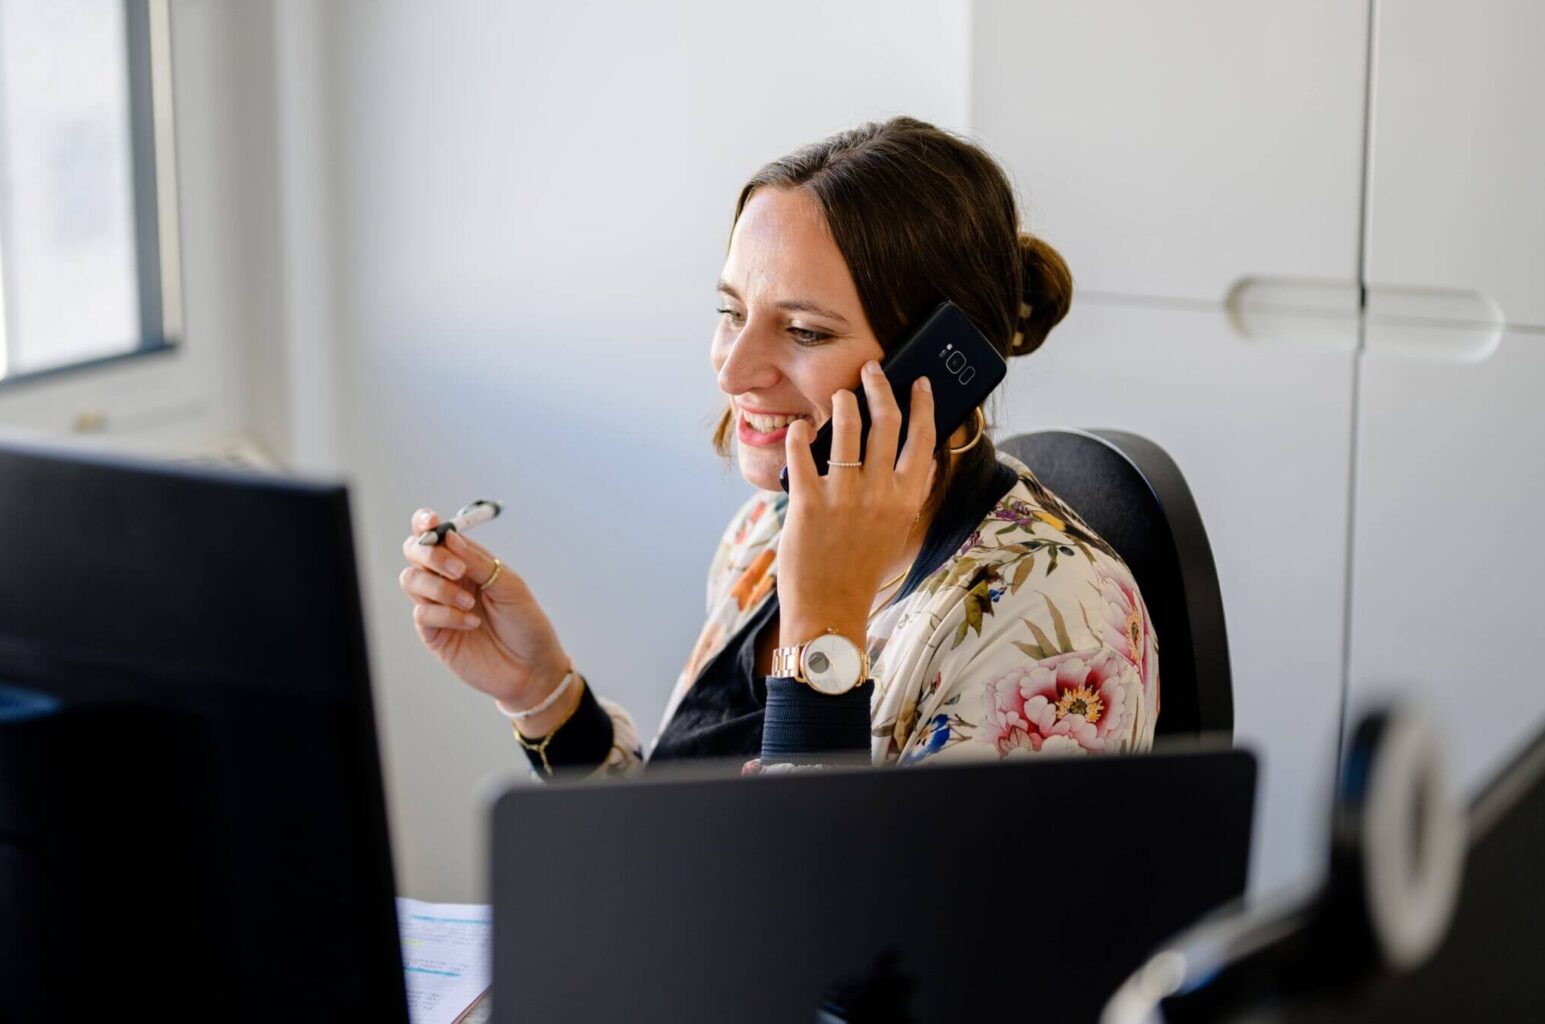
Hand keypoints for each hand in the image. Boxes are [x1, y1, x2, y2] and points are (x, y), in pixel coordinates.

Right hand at [399, 509, 571, 726]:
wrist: (532, 667)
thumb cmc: (526, 623)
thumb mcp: (509, 585)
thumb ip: (478, 562)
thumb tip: (449, 536)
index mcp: (467, 562)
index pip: (435, 536)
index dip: (425, 524)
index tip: (430, 522)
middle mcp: (447, 581)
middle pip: (414, 553)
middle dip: (429, 555)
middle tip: (457, 569)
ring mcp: (438, 607)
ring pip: (411, 581)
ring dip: (439, 588)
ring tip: (470, 602)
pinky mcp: (434, 634)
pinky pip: (422, 614)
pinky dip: (445, 614)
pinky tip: (470, 622)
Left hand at [778, 361, 936, 647]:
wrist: (830, 610)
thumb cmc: (862, 569)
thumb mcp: (897, 530)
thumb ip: (906, 492)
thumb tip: (915, 453)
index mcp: (906, 500)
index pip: (923, 439)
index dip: (923, 404)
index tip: (917, 381)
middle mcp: (880, 494)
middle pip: (886, 422)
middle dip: (879, 386)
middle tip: (870, 370)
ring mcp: (843, 497)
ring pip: (846, 428)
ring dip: (842, 403)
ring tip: (839, 395)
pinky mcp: (807, 502)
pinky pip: (802, 452)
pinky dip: (800, 433)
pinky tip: (801, 427)